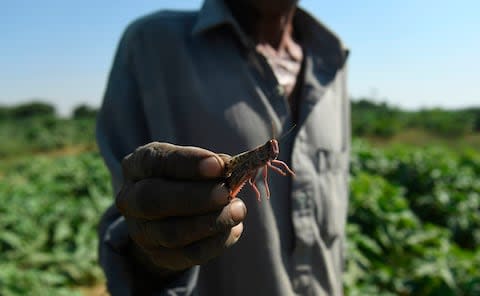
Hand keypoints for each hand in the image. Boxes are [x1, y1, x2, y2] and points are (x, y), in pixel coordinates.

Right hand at [116, 142, 246, 272]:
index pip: (154, 162)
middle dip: (195, 197)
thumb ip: (210, 164)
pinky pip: (189, 255)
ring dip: (210, 222)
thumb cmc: (185, 179)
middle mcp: (130, 200)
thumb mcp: (191, 163)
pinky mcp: (159, 257)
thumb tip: (231, 167)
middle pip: (154, 200)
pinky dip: (216, 242)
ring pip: (172, 233)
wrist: (167, 216)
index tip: (218, 165)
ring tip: (238, 210)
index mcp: (136, 166)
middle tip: (226, 192)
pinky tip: (234, 229)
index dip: (187, 163)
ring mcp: (141, 232)